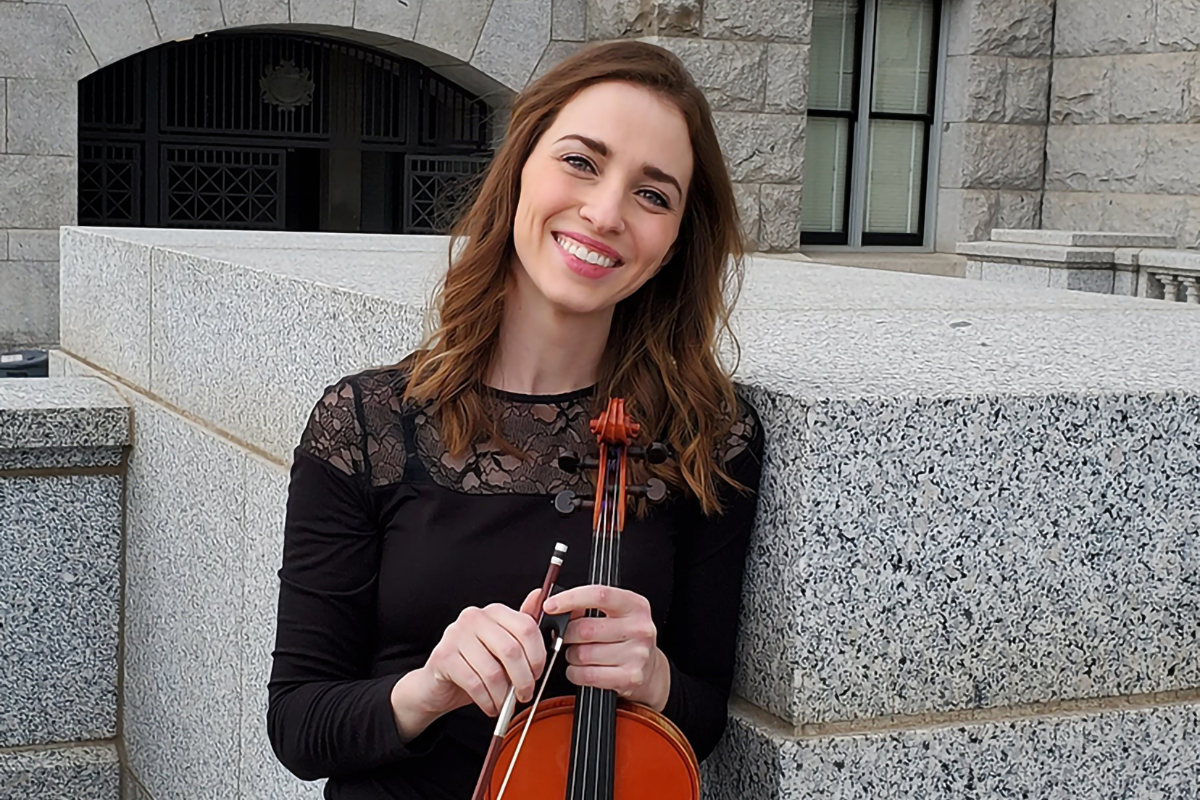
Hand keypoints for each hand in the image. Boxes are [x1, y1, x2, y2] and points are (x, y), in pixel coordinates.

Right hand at [409, 589, 547, 719]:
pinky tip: (490, 705)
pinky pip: (474, 683)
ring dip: (504, 695)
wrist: (437, 684)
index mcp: (494, 612)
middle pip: (512, 650)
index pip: (527, 627)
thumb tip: (543, 601)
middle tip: (525, 693)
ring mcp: (456, 635)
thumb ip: (523, 629)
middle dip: (523, 679)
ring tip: (506, 704)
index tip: (537, 674)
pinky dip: (487, 700)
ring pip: (493, 671)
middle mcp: (474, 618)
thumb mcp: (503, 649)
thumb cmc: (474, 665)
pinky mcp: (443, 656)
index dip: (538, 656)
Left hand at [543, 585, 669, 710]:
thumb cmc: (625, 637)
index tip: (550, 605)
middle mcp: (640, 628)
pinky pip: (587, 675)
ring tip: (580, 654)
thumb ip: (589, 604)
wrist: (650, 670)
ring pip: (583, 654)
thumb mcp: (615, 613)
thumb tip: (555, 605)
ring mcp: (637, 654)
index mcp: (635, 605)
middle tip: (568, 636)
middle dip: (566, 634)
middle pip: (585, 629)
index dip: (570, 599)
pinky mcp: (630, 678)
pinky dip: (575, 673)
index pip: (599, 595)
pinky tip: (582, 669)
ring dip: (572, 656)